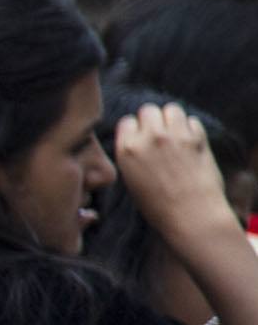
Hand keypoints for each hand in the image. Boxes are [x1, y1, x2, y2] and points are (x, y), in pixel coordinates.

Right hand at [117, 103, 240, 255]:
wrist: (190, 215)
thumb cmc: (158, 206)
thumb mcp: (132, 180)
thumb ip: (132, 154)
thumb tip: (140, 139)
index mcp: (127, 150)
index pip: (127, 121)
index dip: (134, 129)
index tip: (139, 139)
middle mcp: (149, 138)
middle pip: (148, 110)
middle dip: (153, 120)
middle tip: (158, 135)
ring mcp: (174, 136)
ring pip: (171, 109)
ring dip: (172, 119)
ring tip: (175, 135)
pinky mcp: (197, 138)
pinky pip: (191, 120)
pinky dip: (190, 128)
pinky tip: (190, 143)